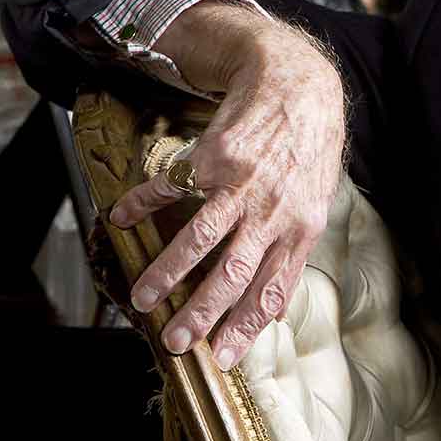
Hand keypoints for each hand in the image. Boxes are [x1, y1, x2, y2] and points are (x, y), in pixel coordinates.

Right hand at [109, 1, 344, 369]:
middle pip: (232, 272)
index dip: (245, 326)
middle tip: (174, 340)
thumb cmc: (310, 146)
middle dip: (201, 312)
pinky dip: (143, 203)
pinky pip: (172, 186)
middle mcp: (273, 210)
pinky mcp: (214, 156)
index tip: (221, 356)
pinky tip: (123, 218)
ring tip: (142, 297)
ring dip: (167, 270)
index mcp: (302, 227)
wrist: (298, 83)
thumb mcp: (317, 200)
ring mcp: (242, 183)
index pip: (272, 288)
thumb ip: (293, 249)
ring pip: (199, 237)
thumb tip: (276, 307)